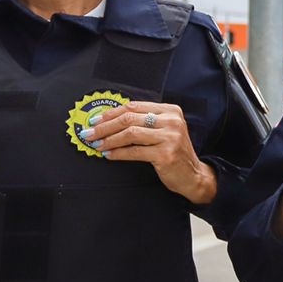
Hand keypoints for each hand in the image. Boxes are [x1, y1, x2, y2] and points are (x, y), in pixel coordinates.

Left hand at [80, 101, 215, 204]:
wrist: (193, 175)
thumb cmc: (174, 152)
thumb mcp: (164, 131)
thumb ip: (143, 122)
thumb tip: (108, 121)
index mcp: (170, 110)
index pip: (134, 106)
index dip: (111, 112)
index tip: (95, 120)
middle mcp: (172, 121)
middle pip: (130, 118)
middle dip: (105, 126)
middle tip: (89, 133)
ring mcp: (170, 137)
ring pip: (130, 133)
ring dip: (109, 140)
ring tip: (97, 145)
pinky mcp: (165, 154)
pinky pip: (134, 151)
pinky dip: (118, 153)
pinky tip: (109, 155)